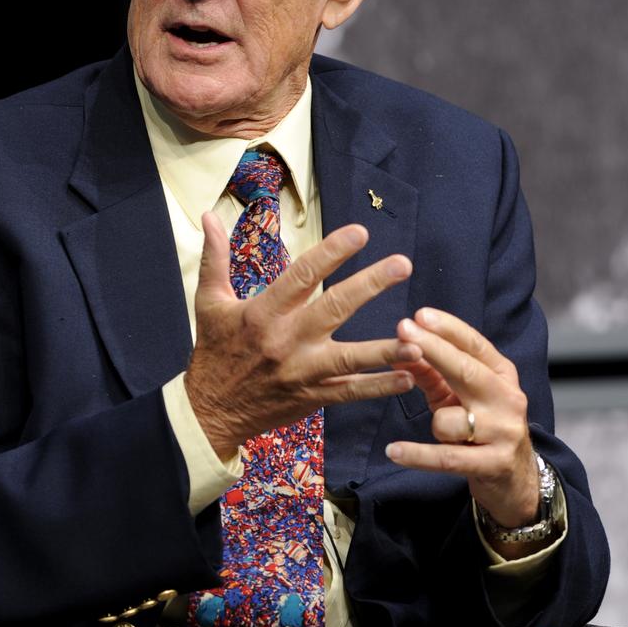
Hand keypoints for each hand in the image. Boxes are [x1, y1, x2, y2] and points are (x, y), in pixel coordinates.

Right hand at [184, 215, 417, 459]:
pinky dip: (380, 387)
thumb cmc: (213, 351)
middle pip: (334, 309)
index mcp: (262, 313)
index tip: (360, 232)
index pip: (301, 276)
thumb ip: (215, 257)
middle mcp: (285, 341)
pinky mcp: (312, 398)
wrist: (210, 411)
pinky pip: (351, 393)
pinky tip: (408, 377)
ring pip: (350, 359)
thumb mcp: (208, 302)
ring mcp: (302, 373)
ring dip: (386, 349)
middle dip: (370, 285)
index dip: (331, 252)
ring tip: (419, 338)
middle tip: (403, 264)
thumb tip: (209, 215)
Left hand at [386, 308, 539, 549]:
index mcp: (502, 375)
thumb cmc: (480, 426)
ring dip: (436, 423)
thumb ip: (430, 372)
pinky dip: (418, 455)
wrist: (516, 479)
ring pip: (451, 418)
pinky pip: (447, 458)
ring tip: (441, 431)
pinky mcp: (494, 465)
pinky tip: (393, 451)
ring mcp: (504, 433)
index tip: (420, 315)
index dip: (448, 329)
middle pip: (466, 370)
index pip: (476, 345)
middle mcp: (508, 399)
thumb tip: (398, 349)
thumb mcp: (457, 394)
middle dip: (433, 348)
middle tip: (403, 330)